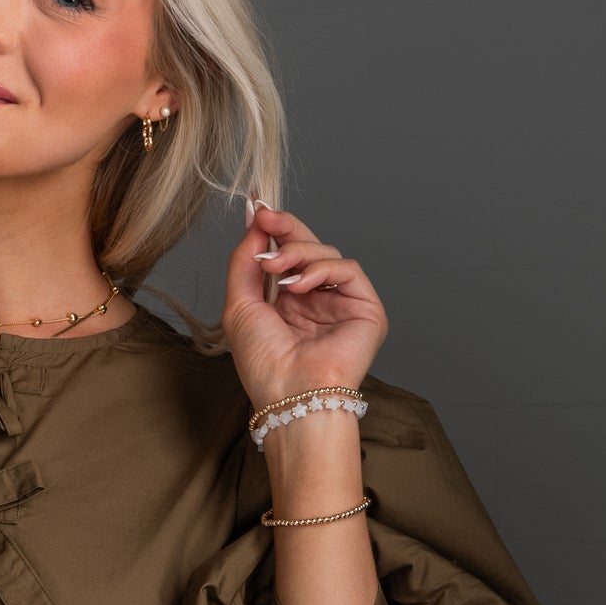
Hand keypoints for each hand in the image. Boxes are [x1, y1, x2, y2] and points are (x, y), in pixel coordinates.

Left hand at [223, 199, 388, 411]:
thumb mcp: (239, 304)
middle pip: (309, 247)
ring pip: (327, 254)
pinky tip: (300, 286)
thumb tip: (255, 222)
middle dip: (287, 229)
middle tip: (267, 218)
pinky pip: (348, 269)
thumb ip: (244, 261)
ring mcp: (342, 304)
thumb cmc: (264, 362)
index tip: (257, 211)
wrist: (289, 393)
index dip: (275, 230)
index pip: (287, 255)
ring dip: (297, 254)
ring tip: (275, 271)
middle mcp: (317, 301)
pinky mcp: (366, 308)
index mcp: (288, 303)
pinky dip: (322, 269)